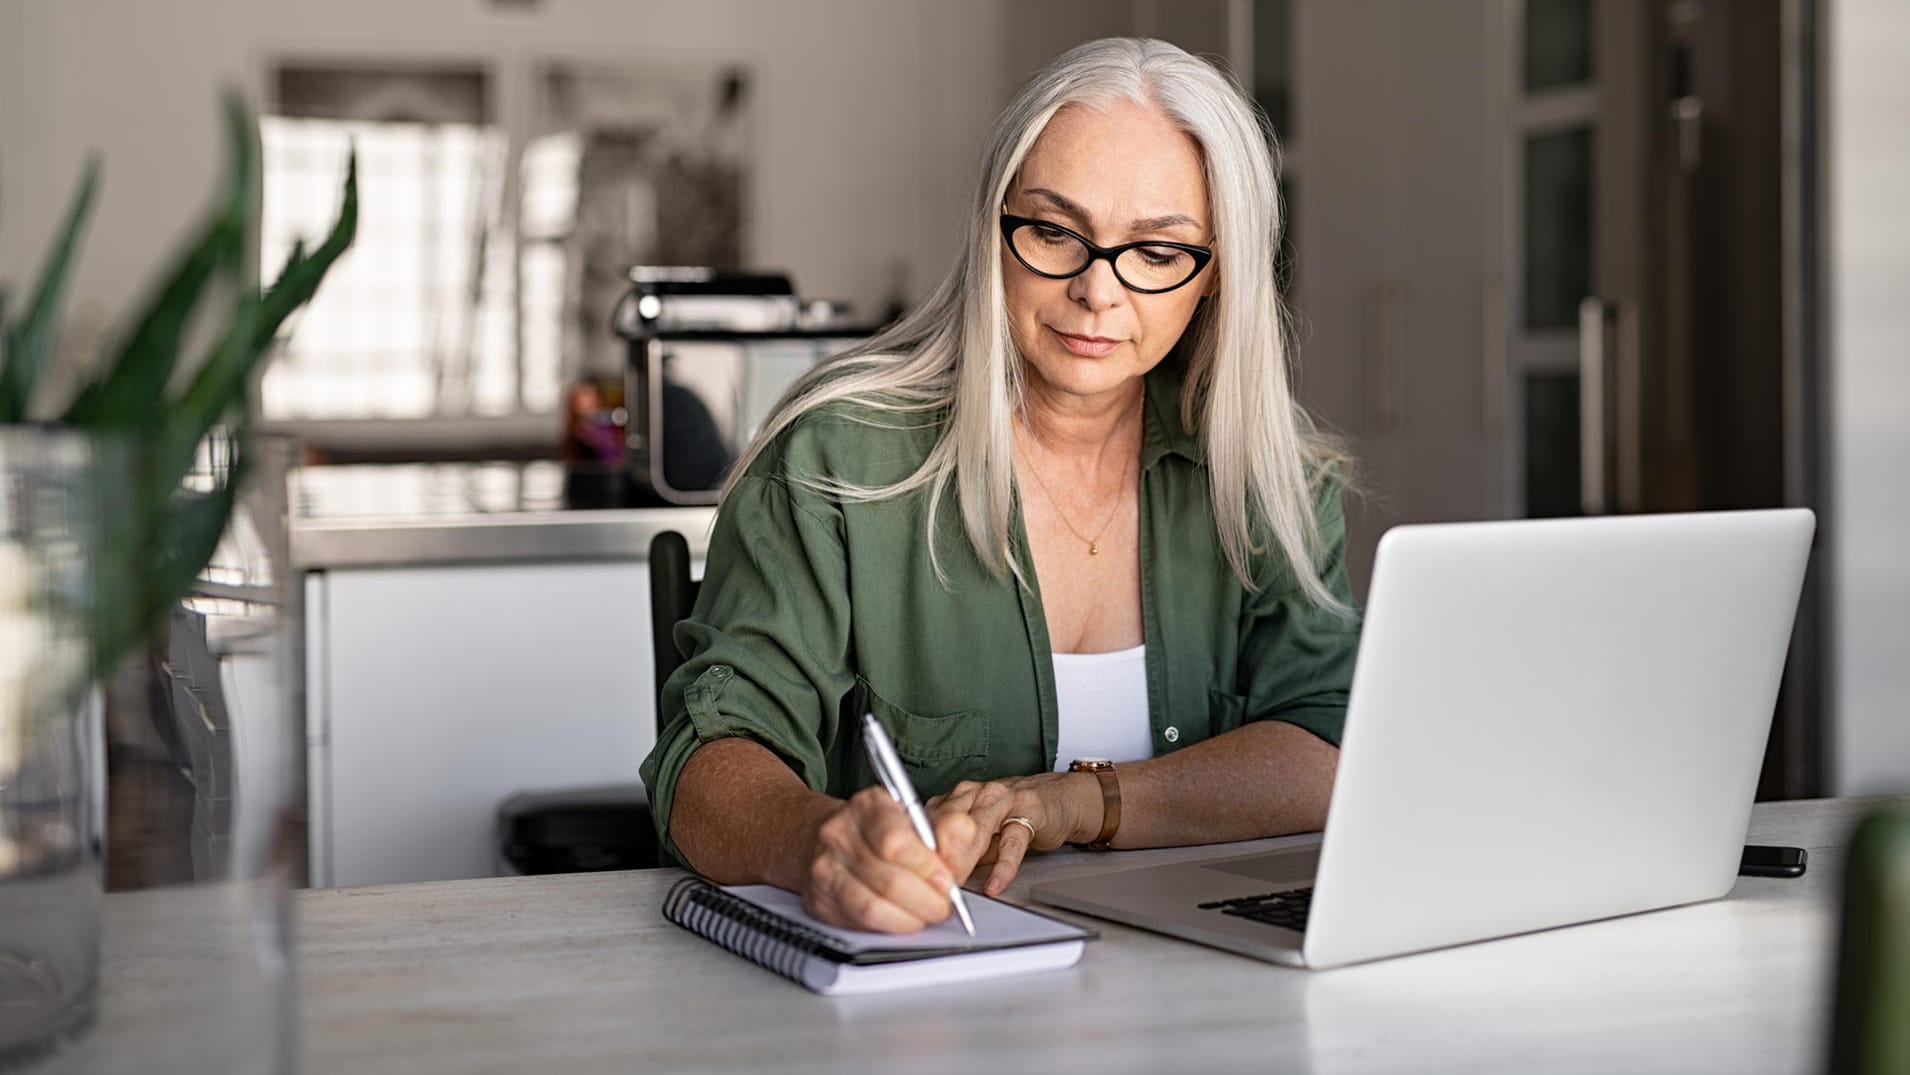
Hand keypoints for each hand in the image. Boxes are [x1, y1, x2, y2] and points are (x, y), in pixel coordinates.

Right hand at [798, 786, 977, 933]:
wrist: (825, 837)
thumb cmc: (877, 828)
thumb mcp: (915, 816)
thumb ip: (947, 829)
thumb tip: (963, 844)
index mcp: (867, 806)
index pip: (895, 842)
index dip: (927, 868)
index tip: (947, 880)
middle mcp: (839, 835)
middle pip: (889, 881)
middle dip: (927, 900)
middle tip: (944, 904)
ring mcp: (825, 869)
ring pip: (873, 907)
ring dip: (911, 918)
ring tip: (926, 913)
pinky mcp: (820, 900)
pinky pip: (860, 923)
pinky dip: (890, 926)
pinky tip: (903, 918)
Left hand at [927, 773, 1099, 896]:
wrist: (1056, 798)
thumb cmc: (1011, 818)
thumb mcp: (976, 835)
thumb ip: (953, 852)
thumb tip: (927, 882)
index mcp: (955, 798)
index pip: (927, 822)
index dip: (917, 851)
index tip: (910, 877)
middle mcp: (975, 794)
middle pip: (946, 823)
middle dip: (936, 857)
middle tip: (929, 886)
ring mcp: (1002, 799)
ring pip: (976, 828)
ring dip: (963, 859)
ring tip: (955, 885)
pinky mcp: (1029, 811)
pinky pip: (1013, 841)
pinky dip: (1003, 866)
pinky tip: (995, 884)